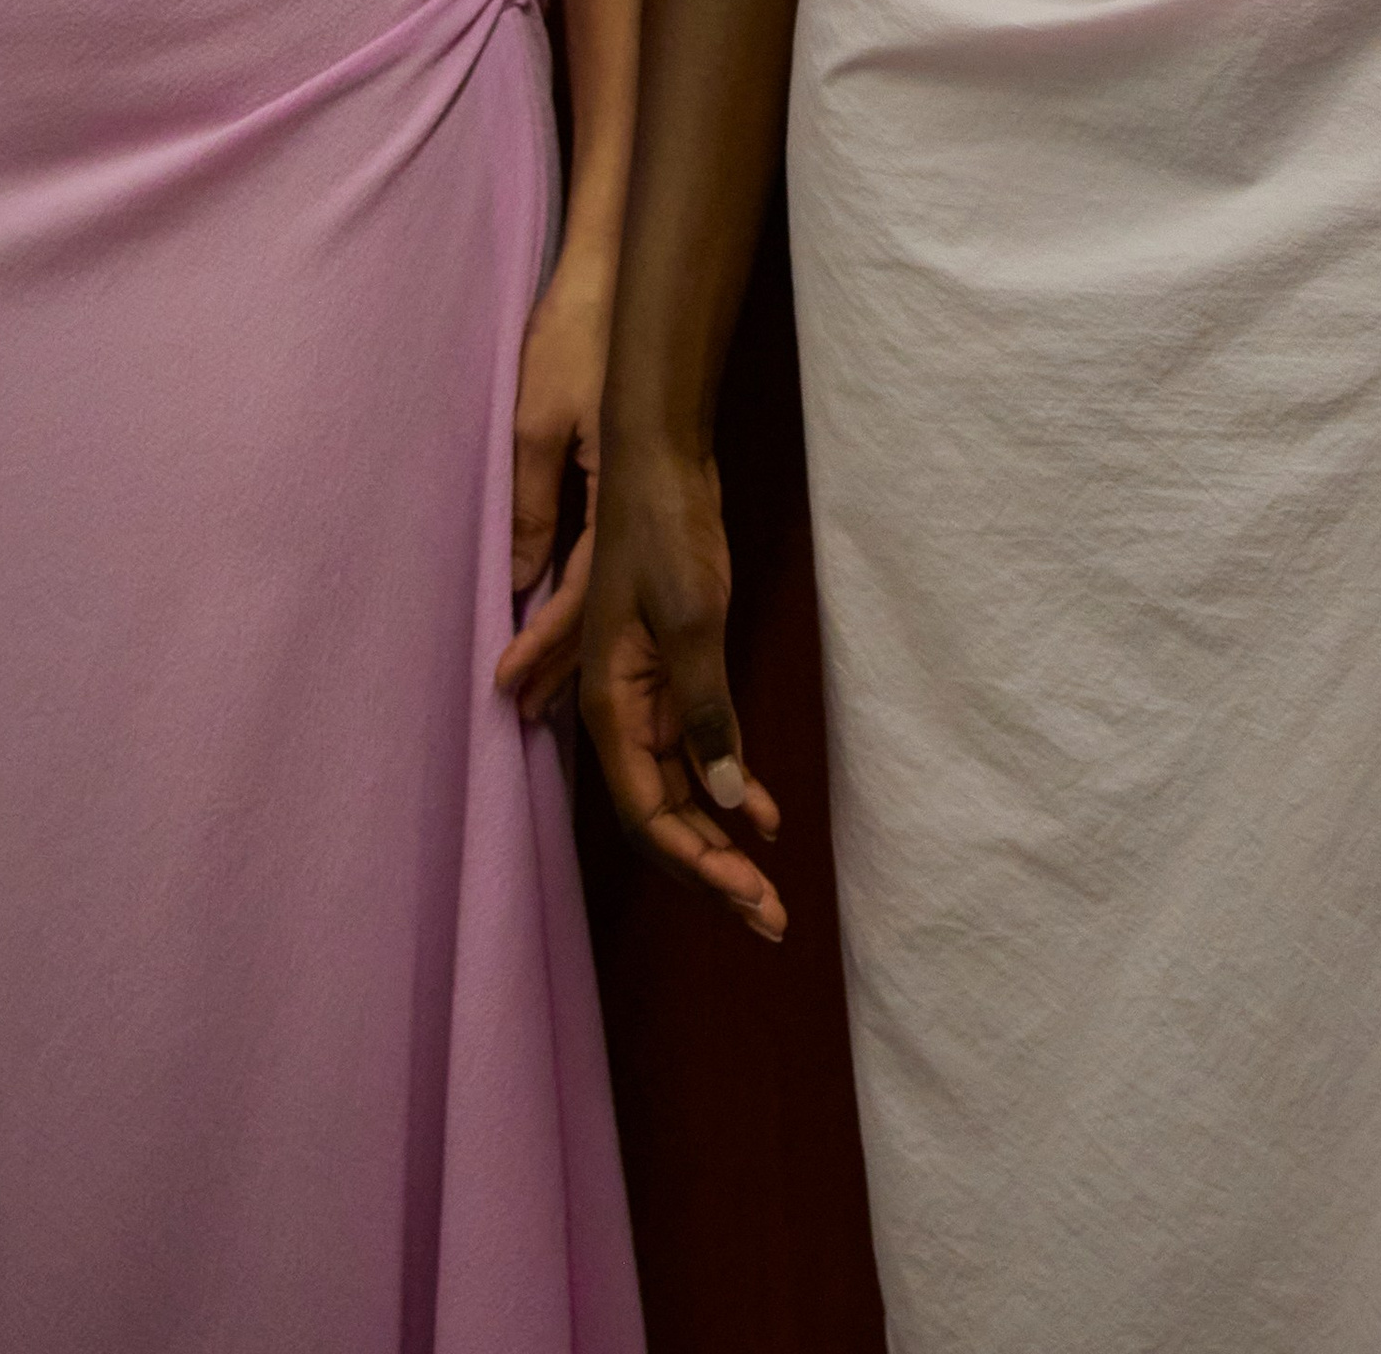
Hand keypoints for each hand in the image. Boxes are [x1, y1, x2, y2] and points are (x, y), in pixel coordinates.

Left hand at [496, 247, 613, 723]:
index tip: (510, 684)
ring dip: (576, 633)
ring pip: (607, 582)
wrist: (616, 279)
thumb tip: (521, 580)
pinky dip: (584, 591)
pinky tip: (564, 610)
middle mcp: (638, 503)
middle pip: (601, 599)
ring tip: (541, 684)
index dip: (544, 642)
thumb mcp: (536, 423)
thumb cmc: (574, 340)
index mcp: (617, 491)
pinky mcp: (639, 478)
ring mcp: (644, 492)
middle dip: (563, 658)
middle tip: (524, 709)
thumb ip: (529, 505)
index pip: (580, 589)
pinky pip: (609, 552)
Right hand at [581, 437, 785, 942]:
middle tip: (770, 920)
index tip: (747, 896)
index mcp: (610, 705)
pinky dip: (730, 786)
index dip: (693, 863)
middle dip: (711, 874)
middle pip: (661, 816)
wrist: (660, 460)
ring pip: (680, 790)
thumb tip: (722, 801)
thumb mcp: (689, 618)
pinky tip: (764, 814)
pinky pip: (698, 749)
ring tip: (769, 893)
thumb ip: (704, 711)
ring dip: (721, 842)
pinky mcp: (675, 671)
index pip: (645, 812)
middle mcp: (622, 711)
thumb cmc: (664, 531)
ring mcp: (647, 694)